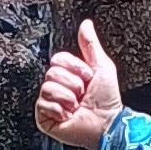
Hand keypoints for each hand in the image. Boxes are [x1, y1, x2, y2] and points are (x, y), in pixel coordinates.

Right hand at [36, 16, 122, 147]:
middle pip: (51, 72)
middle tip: (82, 94)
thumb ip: (91, 45)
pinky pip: (42, 104)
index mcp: (69, 75)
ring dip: (67, 97)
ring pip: (47, 87)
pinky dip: (58, 109)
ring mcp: (50, 103)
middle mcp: (58, 88)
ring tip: (76, 106)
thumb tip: (86, 24)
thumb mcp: (102, 66)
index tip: (87, 77)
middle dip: (72, 83)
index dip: (74, 67)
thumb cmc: (107, 100)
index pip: (58, 59)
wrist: (107, 125)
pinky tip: (68, 115)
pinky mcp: (44, 118)